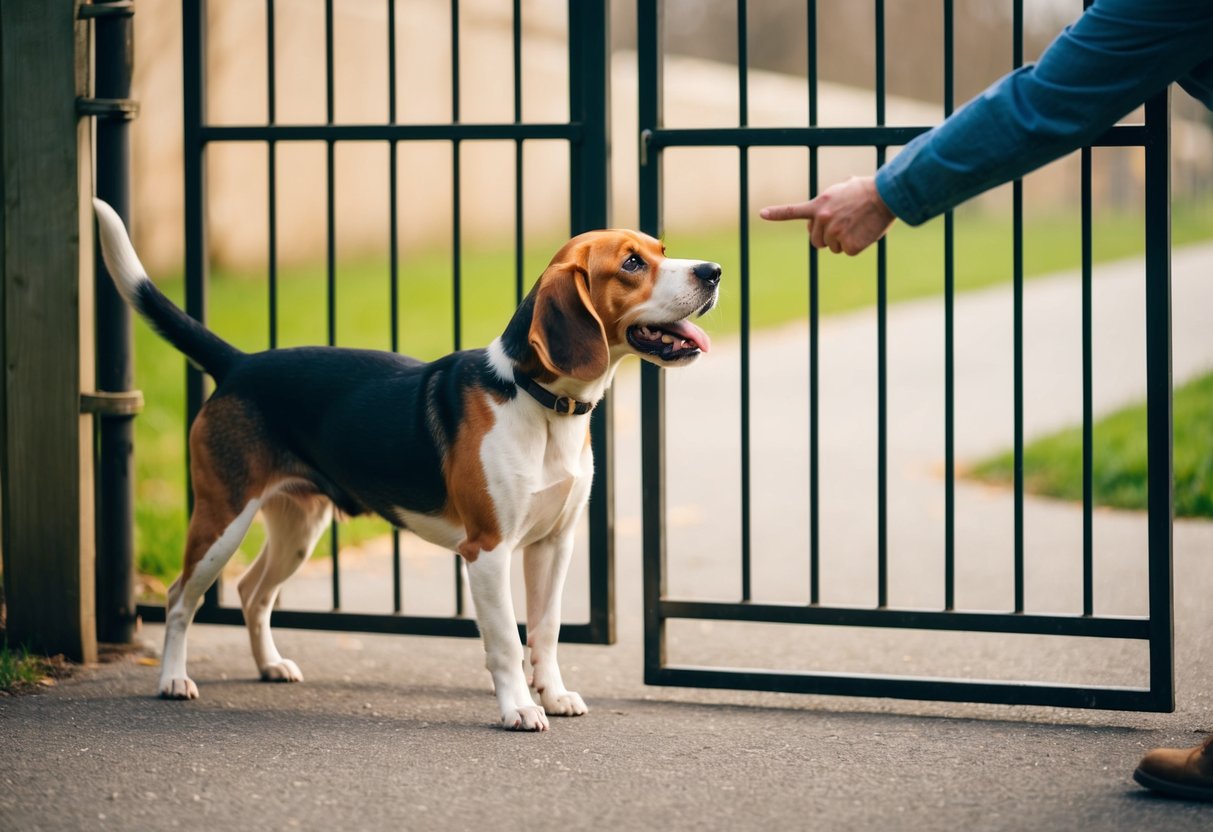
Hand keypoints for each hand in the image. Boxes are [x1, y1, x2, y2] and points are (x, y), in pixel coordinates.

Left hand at [760, 176, 895, 255]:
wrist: (885, 196)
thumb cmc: (868, 190)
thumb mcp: (844, 187)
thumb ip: (834, 195)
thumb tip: (846, 186)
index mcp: (819, 205)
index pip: (793, 211)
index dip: (777, 213)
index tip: (762, 213)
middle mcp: (822, 219)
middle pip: (816, 241)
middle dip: (827, 237)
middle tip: (844, 225)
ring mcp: (834, 233)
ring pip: (832, 248)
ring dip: (843, 241)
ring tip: (857, 225)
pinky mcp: (848, 245)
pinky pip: (848, 251)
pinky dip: (857, 246)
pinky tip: (864, 233)